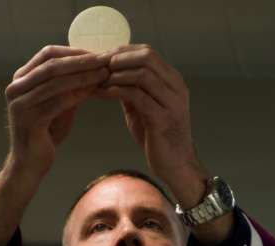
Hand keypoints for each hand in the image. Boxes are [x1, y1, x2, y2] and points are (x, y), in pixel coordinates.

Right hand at [0, 46, 109, 245]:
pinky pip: (58, 102)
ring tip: (105, 74)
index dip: (75, 51)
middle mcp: (16, 88)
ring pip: (56, 81)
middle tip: (105, 59)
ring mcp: (19, 103)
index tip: (98, 53)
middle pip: (52, 64)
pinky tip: (95, 92)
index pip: (48, 54)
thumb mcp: (58, 103)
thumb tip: (95, 65)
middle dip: (81, 60)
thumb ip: (69, 85)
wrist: (30, 165)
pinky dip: (78, 94)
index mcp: (20, 79)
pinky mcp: (28, 120)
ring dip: (84, 76)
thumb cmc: (45, 133)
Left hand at [95, 45, 204, 202]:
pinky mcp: (163, 119)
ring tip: (98, 81)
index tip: (102, 57)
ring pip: (142, 74)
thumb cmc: (158, 138)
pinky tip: (102, 94)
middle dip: (118, 59)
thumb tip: (111, 75)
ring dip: (116, 75)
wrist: (176, 166)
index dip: (122, 51)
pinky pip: (137, 96)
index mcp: (173, 82)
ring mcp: (172, 103)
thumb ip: (133, 90)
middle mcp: (176, 88)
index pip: (148, 52)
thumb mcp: (144, 109)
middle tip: (98, 67)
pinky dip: (116, 91)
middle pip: (146, 57)